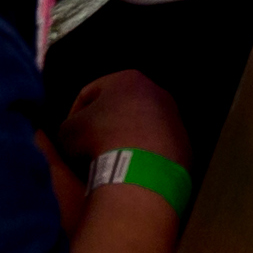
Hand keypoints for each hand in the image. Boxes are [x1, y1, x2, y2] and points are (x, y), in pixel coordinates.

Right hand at [61, 69, 187, 173]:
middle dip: (103, 127)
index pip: (91, 92)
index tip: (68, 135)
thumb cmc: (100, 140)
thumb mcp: (68, 131)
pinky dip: (143, 157)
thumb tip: (71, 135)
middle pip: (120, 109)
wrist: (140, 169)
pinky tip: (130, 171)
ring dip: (125, 142)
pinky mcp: (184, 145)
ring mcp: (175, 119)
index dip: (74, 114)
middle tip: (88, 148)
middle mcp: (157, 94)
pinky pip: (157, 149)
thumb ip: (68, 126)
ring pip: (141, 129)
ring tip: (109, 163)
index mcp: (128, 80)